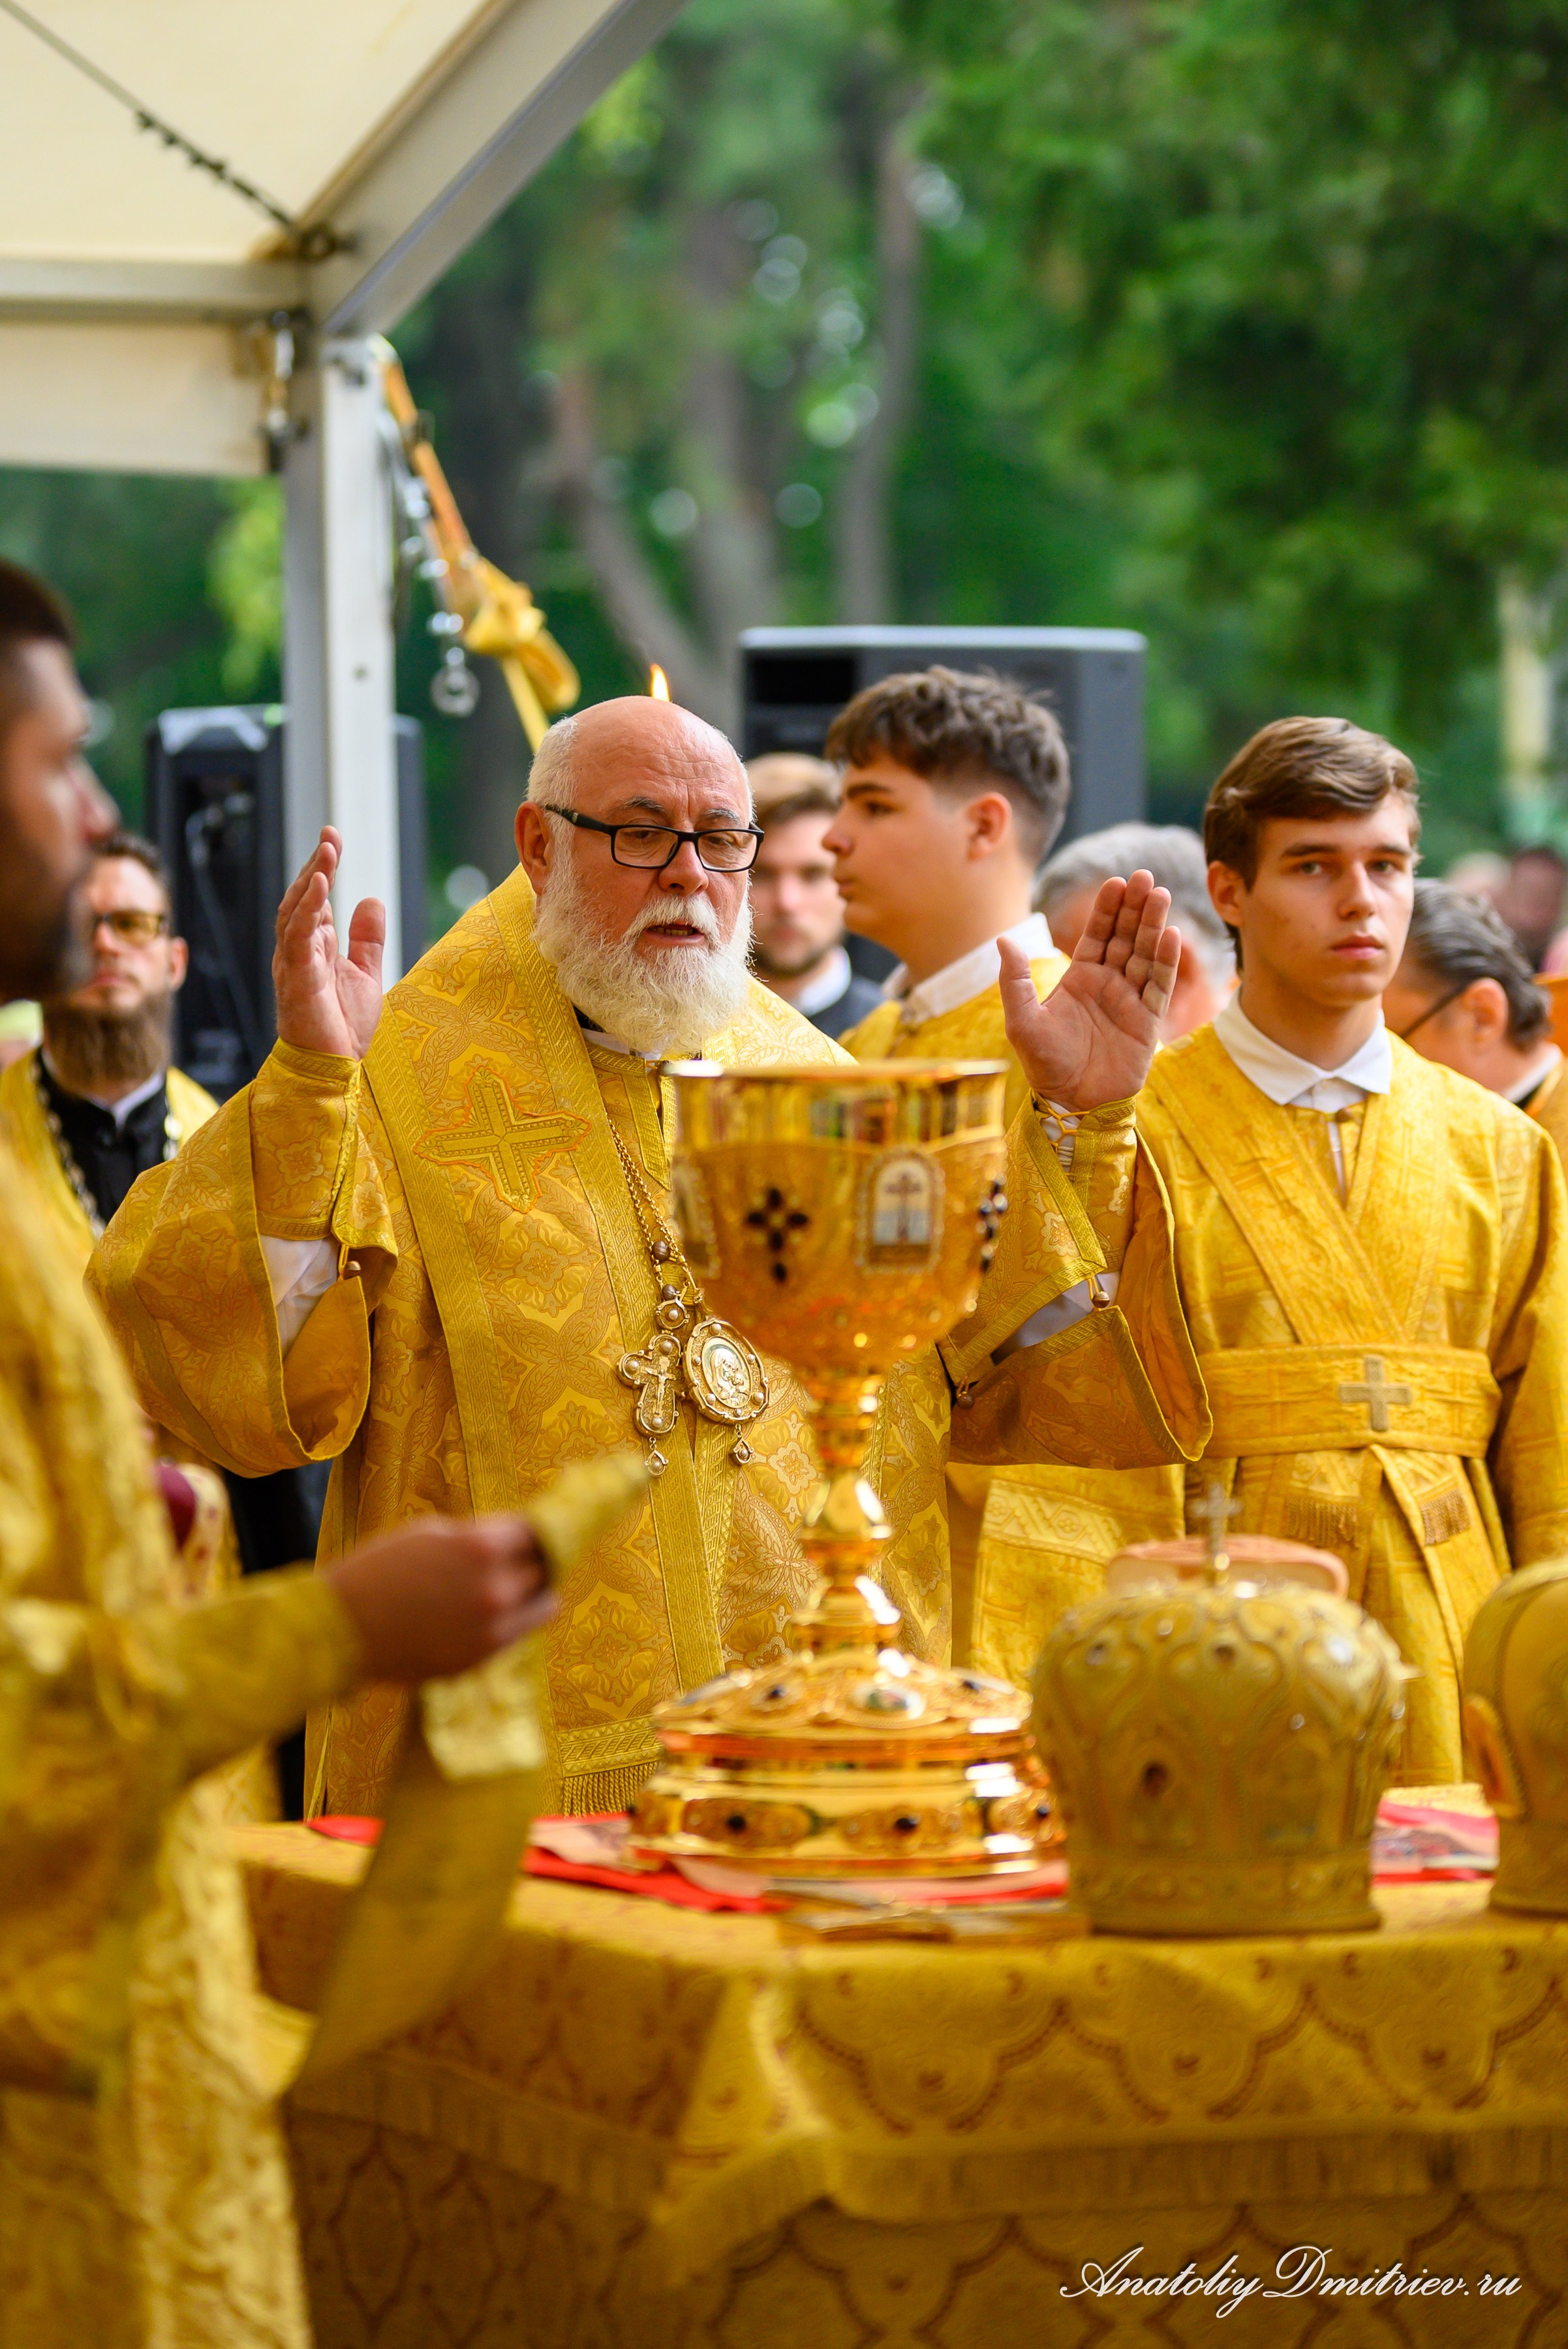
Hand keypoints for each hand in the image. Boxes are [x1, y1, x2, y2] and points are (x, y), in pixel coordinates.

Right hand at [273, 827, 384, 1059]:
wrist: (333, 1069)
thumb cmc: (342, 1028)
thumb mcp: (365, 974)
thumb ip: (367, 939)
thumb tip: (370, 898)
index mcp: (313, 948)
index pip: (314, 900)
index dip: (323, 867)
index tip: (332, 837)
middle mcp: (298, 951)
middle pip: (302, 898)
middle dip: (315, 864)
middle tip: (330, 834)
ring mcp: (294, 963)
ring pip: (295, 911)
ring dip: (311, 879)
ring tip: (327, 851)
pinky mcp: (296, 978)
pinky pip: (296, 936)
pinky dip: (308, 909)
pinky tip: (321, 885)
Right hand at [325, 1516, 557, 1683]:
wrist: (340, 1628)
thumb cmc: (379, 1569)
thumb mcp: (430, 1533)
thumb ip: (477, 1536)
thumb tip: (512, 1541)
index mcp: (482, 1548)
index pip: (536, 1532)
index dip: (532, 1530)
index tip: (530, 1532)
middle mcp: (496, 1591)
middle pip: (544, 1570)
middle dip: (533, 1561)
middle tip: (522, 1558)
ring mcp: (491, 1631)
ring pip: (541, 1607)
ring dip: (530, 1595)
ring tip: (512, 1588)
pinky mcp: (479, 1660)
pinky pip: (514, 1635)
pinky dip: (509, 1622)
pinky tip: (483, 1613)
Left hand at [1001, 871, 1178, 1108]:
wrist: (1071, 1102)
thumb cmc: (1044, 1064)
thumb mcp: (1021, 1021)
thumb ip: (1014, 981)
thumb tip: (1003, 939)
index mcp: (1079, 979)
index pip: (1097, 935)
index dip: (1107, 909)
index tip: (1116, 882)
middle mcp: (1107, 984)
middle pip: (1125, 937)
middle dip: (1135, 908)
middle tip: (1145, 877)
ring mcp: (1129, 1001)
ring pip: (1145, 955)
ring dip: (1153, 926)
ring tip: (1160, 895)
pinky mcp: (1147, 1022)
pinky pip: (1158, 986)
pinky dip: (1165, 962)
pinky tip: (1171, 936)